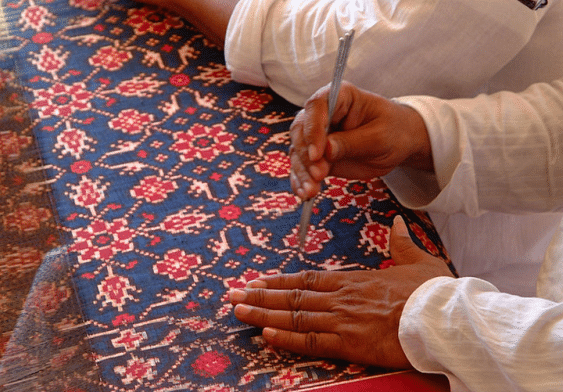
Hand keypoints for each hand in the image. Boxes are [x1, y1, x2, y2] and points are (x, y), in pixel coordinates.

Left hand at [228, 215, 452, 368]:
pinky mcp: (349, 344)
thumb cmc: (434, 292)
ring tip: (237, 310)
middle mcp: (341, 298)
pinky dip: (286, 338)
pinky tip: (265, 335)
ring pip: (294, 316)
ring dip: (263, 313)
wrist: (445, 318)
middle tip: (231, 294)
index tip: (257, 280)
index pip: (307, 278)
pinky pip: (310, 341)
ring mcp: (342, 320)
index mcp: (354, 280)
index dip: (279, 280)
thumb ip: (403, 243)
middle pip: (292, 295)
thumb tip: (398, 224)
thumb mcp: (419, 261)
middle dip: (259, 295)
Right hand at [289, 82, 433, 199]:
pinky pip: (302, 167)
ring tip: (311, 192)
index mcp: (340, 97)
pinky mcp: (317, 156)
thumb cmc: (393, 131)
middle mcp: (322, 114)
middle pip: (301, 130)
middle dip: (306, 155)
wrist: (398, 143)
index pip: (317, 106)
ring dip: (302, 172)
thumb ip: (352, 143)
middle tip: (318, 175)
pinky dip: (301, 181)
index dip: (312, 129)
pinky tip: (304, 194)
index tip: (317, 154)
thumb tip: (326, 150)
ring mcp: (317, 135)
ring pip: (299, 151)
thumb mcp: (379, 137)